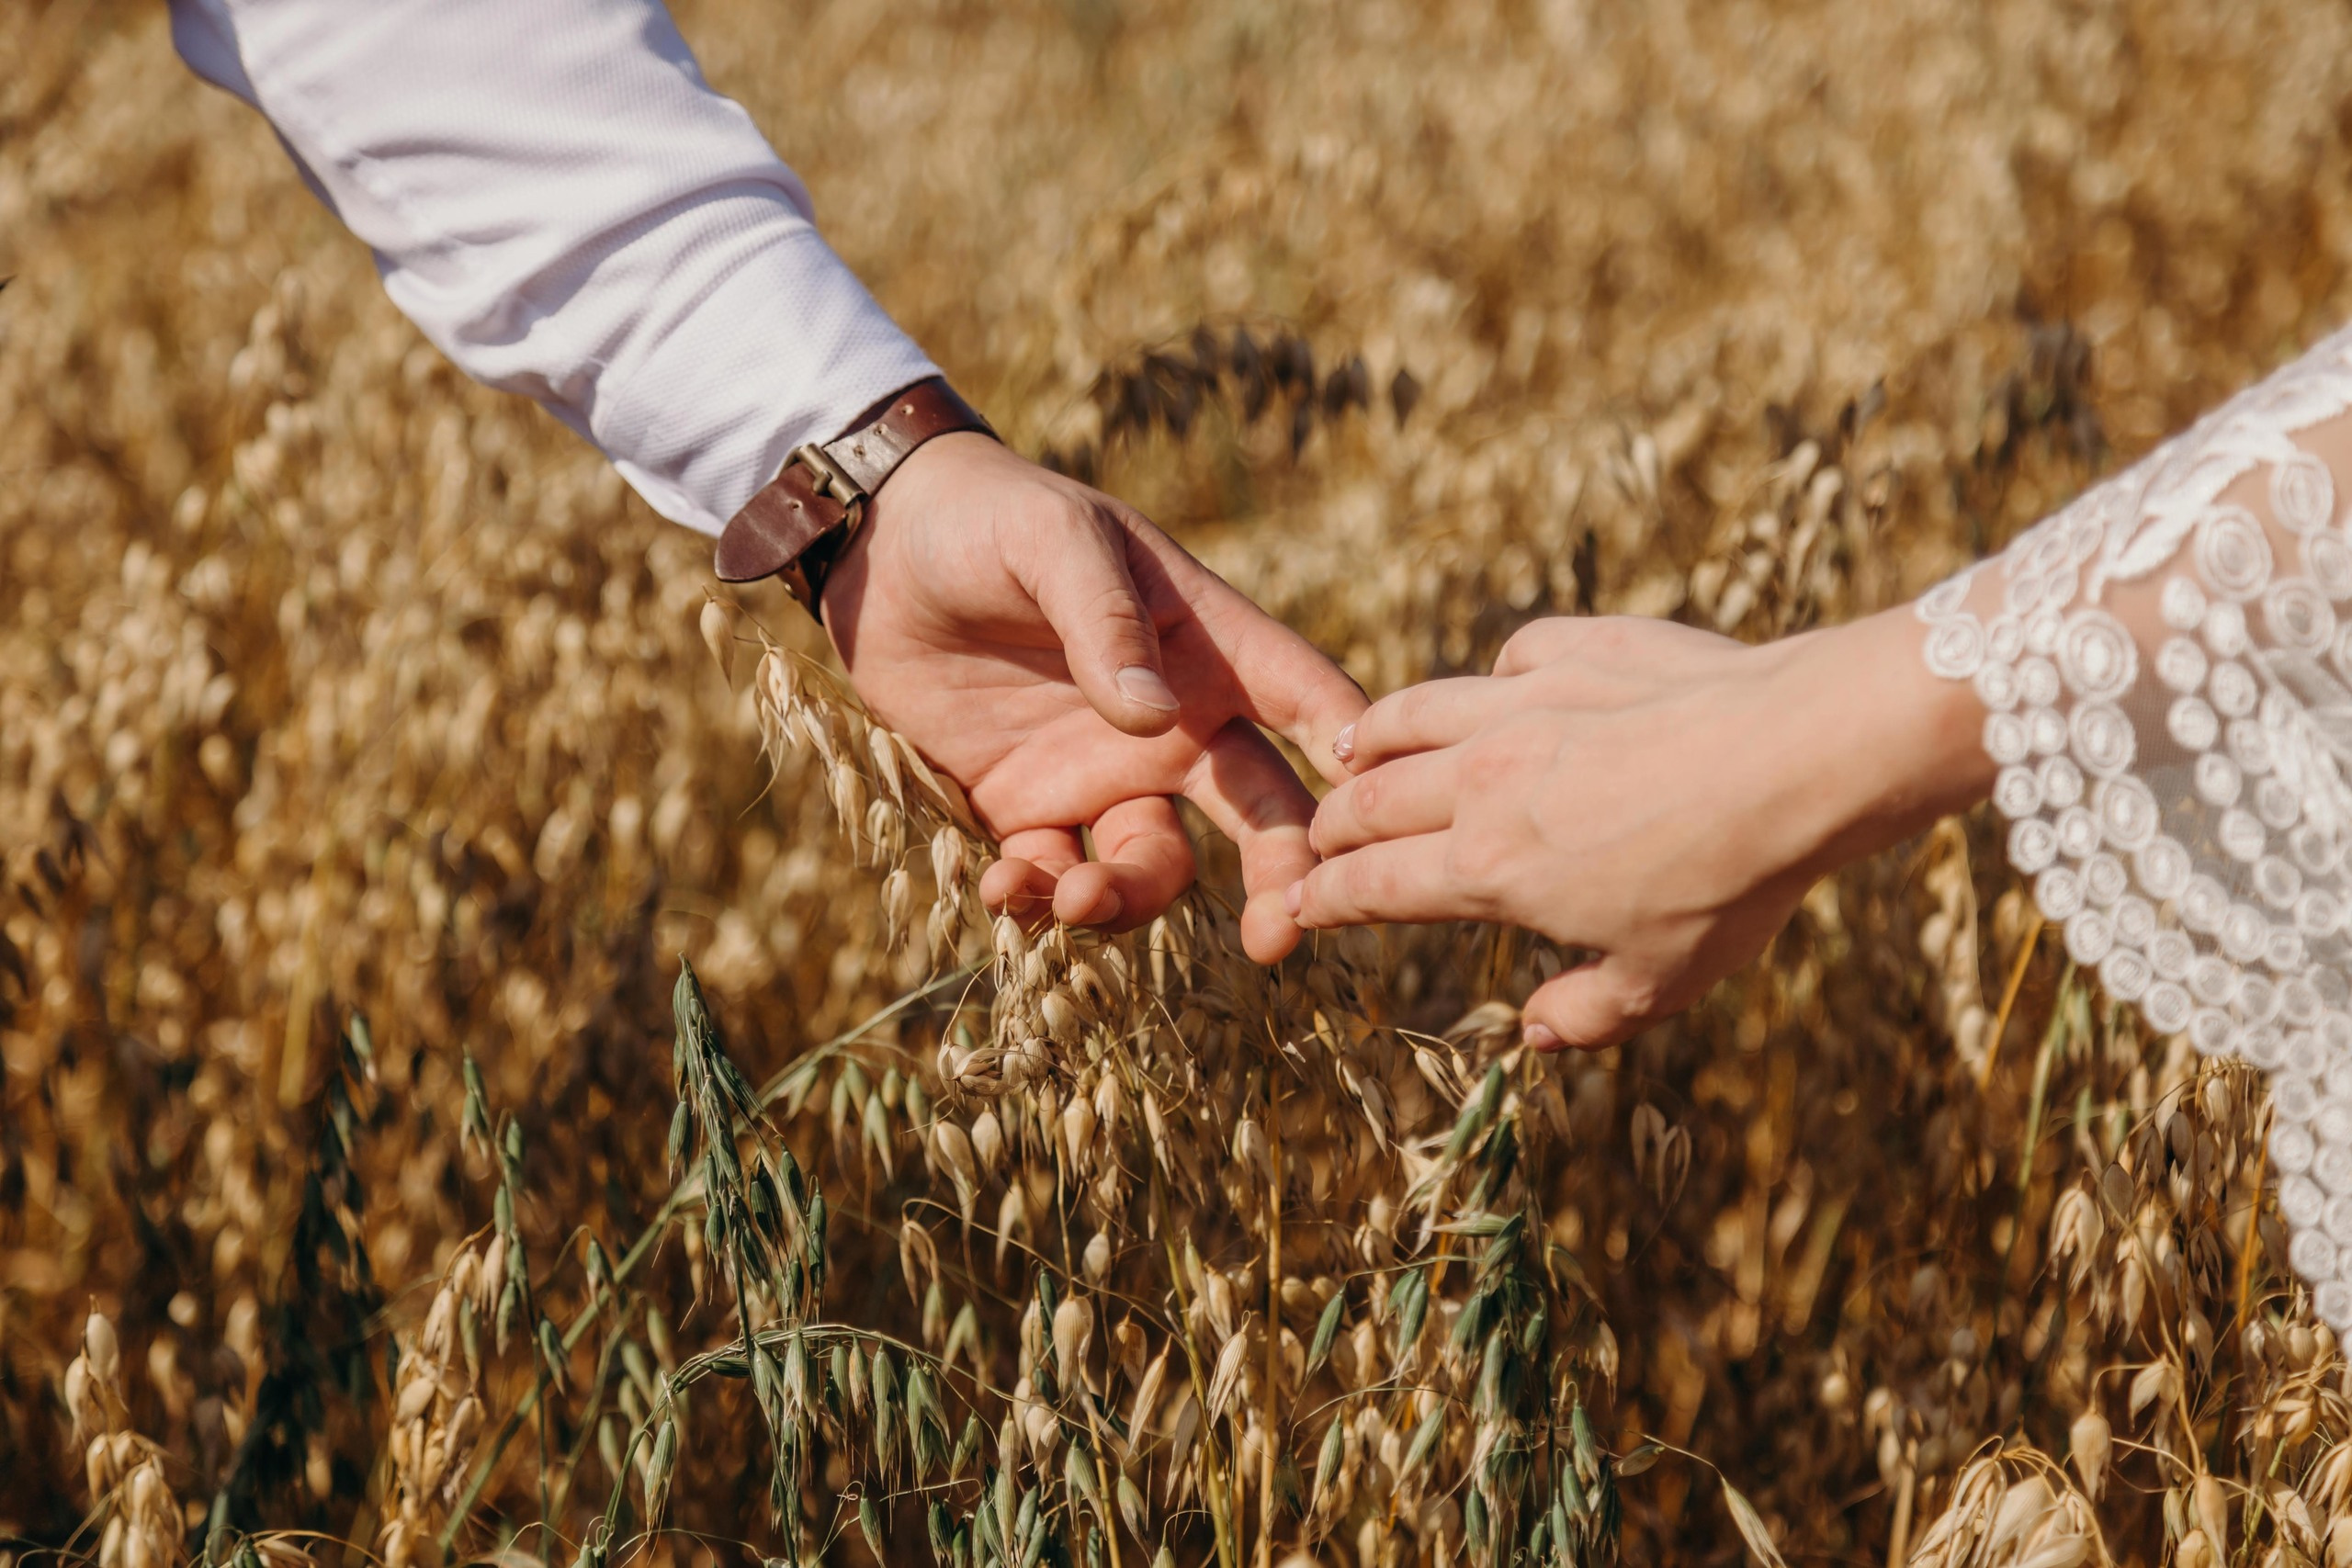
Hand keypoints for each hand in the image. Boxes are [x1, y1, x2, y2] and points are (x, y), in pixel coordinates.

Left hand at [821, 433, 1365, 962]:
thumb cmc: (989, 518)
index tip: (1377, 816)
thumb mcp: (1054, 541)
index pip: (1307, 700)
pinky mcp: (1027, 808)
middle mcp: (1177, 724)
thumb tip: (1155, 719)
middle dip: (1282, 878)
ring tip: (1073, 901)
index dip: (1354, 754)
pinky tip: (1004, 889)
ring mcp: (1105, 774)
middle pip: (1261, 815)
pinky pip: (1054, 875)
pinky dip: (1036, 897)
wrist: (882, 546)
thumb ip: (1106, 622)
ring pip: (1156, 866)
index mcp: (1210, 646)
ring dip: (1128, 899)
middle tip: (1276, 937)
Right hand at [1288, 609, 1991, 1046]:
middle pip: (1371, 800)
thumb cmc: (1732, 882)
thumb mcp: (1661, 982)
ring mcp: (1523, 705)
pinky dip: (1489, 680)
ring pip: (1412, 715)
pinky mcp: (1574, 651)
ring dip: (1372, 739)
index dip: (1325, 901)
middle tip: (1320, 837)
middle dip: (1331, 825)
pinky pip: (1508, 659)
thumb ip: (1584, 1016)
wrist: (1798, 756)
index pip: (1372, 886)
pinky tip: (1496, 689)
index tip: (1301, 907)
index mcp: (1488, 870)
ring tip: (1351, 749)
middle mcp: (1481, 781)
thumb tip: (1533, 1033)